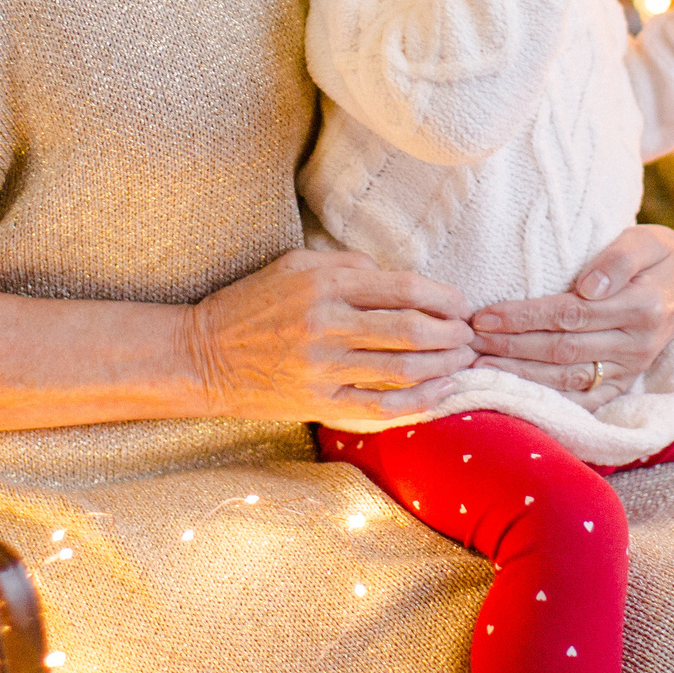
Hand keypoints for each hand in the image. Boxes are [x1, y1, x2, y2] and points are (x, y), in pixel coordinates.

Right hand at [184, 249, 478, 421]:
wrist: (202, 355)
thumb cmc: (252, 305)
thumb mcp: (294, 266)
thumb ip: (348, 265)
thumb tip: (396, 275)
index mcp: (325, 283)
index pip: (402, 287)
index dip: (442, 297)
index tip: (462, 304)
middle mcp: (326, 322)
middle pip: (410, 329)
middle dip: (451, 334)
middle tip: (471, 337)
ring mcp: (322, 366)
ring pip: (401, 368)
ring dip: (443, 366)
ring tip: (464, 363)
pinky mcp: (316, 402)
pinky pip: (379, 407)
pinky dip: (417, 403)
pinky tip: (440, 395)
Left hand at [464, 225, 673, 409]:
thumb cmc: (659, 254)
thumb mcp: (647, 240)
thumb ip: (618, 260)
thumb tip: (589, 287)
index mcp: (642, 306)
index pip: (570, 315)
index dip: (524, 317)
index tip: (484, 316)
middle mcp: (637, 344)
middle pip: (562, 350)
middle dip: (510, 347)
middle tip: (469, 341)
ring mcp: (631, 368)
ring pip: (568, 378)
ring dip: (520, 376)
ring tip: (479, 366)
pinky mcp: (624, 382)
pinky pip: (584, 398)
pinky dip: (549, 400)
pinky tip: (514, 394)